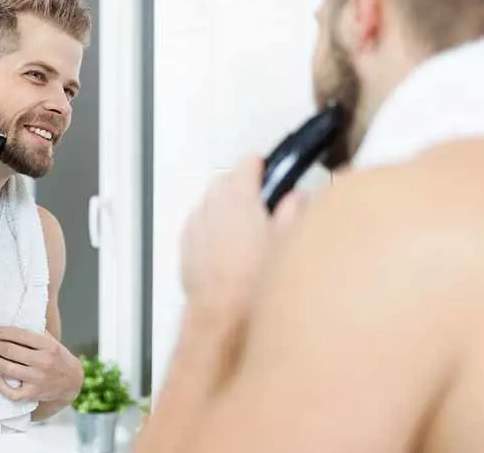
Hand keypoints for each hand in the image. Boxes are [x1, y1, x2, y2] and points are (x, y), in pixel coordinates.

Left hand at [0, 326, 83, 403]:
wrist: (72, 382)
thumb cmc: (59, 358)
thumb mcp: (53, 342)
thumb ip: (36, 334)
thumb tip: (12, 325)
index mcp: (48, 346)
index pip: (20, 335)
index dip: (3, 332)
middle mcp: (43, 362)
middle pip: (10, 351)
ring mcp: (37, 379)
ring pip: (8, 369)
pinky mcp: (33, 394)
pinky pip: (11, 392)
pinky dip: (0, 385)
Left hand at [180, 154, 306, 321]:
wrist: (222, 318)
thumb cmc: (257, 282)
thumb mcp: (289, 242)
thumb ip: (294, 211)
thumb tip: (297, 197)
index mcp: (239, 198)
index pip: (248, 165)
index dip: (262, 166)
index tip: (271, 171)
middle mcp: (212, 207)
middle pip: (225, 182)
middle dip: (242, 186)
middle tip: (264, 201)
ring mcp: (196, 227)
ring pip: (210, 205)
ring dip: (225, 209)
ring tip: (247, 228)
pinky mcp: (187, 249)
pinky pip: (200, 228)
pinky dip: (213, 230)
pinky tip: (228, 249)